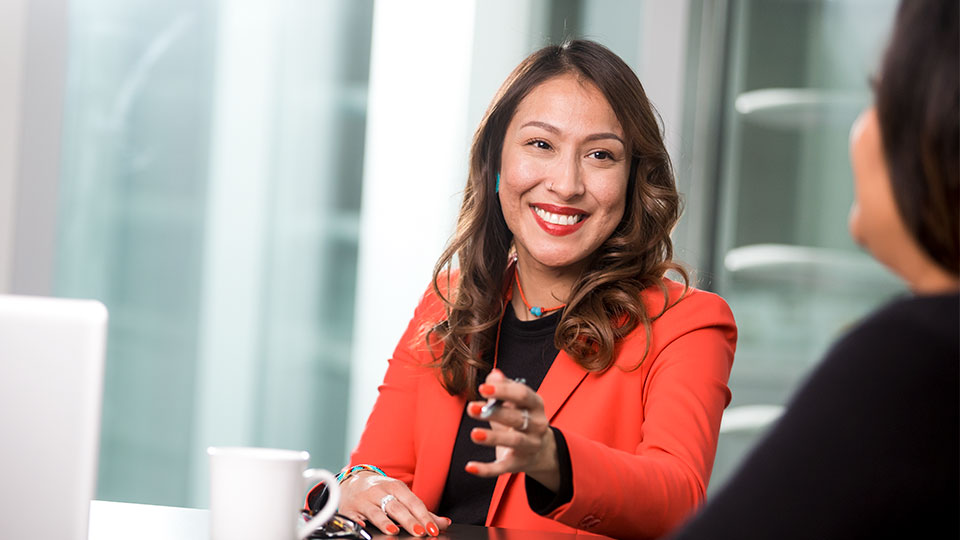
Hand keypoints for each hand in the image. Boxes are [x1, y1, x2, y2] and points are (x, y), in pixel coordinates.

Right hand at [337, 471, 450, 535]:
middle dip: (409, 520)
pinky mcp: (350, 509)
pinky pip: (353, 516)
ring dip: (384, 522)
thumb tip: (443, 523)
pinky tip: (362, 527)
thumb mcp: (401, 495)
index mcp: (396, 487)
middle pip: (397, 507)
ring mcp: (364, 500)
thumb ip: (421, 511)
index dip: (424, 516)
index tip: (433, 529)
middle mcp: (380, 491)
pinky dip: (358, 522)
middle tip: (420, 532)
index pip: (413, 502)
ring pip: (376, 511)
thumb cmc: (382, 491)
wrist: (353, 482)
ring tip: (394, 531)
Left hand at [464, 369, 560, 491]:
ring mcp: (530, 446)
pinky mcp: (519, 464)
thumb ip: (502, 386)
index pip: (522, 395)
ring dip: (493, 438)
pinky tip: (469, 467)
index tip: (482, 388)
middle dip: (494, 413)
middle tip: (471, 408)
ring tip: (474, 434)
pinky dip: (486, 469)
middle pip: (516, 418)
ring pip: (513, 441)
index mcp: (535, 405)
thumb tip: (494, 374)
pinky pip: (503, 467)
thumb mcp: (514, 401)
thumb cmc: (519, 417)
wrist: (540, 449)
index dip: (503, 391)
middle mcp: (537, 425)